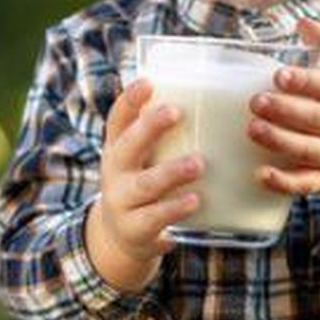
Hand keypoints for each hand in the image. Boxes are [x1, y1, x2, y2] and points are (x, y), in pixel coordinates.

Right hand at [87, 78, 204, 291]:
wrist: (118, 238)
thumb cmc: (139, 184)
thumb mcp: (139, 159)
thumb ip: (158, 137)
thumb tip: (206, 99)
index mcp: (117, 148)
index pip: (117, 119)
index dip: (130, 100)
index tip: (148, 82)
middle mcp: (114, 171)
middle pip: (127, 146)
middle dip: (150, 127)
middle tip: (176, 111)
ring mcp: (121, 201)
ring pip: (144, 184)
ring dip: (171, 172)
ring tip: (198, 163)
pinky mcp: (135, 229)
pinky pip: (154, 218)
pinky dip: (174, 209)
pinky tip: (195, 200)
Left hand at [247, 18, 319, 222]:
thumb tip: (302, 22)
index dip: (306, 81)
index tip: (279, 75)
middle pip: (317, 118)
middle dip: (286, 110)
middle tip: (255, 102)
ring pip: (309, 150)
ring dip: (280, 141)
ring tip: (252, 129)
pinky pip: (306, 185)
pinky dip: (284, 182)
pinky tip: (260, 174)